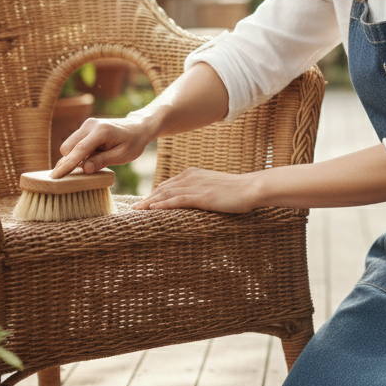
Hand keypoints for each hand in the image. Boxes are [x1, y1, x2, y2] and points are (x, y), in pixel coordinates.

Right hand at [50, 115, 152, 177]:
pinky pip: (74, 143)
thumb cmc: (133, 143)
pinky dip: (78, 153)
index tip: (55, 177)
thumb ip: (103, 161)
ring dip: (74, 158)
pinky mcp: (85, 127)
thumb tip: (84, 169)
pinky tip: (91, 157)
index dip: (66, 165)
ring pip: (69, 146)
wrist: (138, 128)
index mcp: (101, 131)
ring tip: (94, 162)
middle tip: (84, 172)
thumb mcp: (122, 155)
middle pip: (68, 148)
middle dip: (70, 162)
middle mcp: (91, 125)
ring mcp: (87, 125)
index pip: (79, 150)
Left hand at [130, 168, 261, 213]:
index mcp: (193, 173)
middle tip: (134, 209)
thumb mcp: (214, 187)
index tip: (143, 203)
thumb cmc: (237, 190)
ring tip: (136, 211)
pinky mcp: (202, 196)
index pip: (167, 184)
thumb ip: (201, 190)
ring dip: (149, 203)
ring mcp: (196, 186)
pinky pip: (178, 200)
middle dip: (147, 199)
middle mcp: (191, 177)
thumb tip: (193, 201)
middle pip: (162, 188)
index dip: (154, 194)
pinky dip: (163, 204)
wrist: (251, 187)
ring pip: (166, 194)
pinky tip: (152, 209)